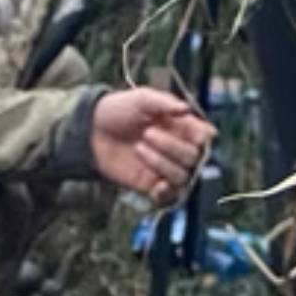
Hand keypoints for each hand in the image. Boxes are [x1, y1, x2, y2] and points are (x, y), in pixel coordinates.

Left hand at [89, 90, 214, 207]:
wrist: (90, 131)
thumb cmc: (117, 110)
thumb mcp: (142, 98)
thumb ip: (165, 103)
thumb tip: (187, 109)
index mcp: (181, 126)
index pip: (205, 137)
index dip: (202, 137)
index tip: (194, 134)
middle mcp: (177, 148)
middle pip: (194, 157)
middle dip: (172, 146)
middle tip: (147, 133)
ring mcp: (164, 168)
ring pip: (182, 176)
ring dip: (163, 163)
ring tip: (139, 148)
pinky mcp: (151, 185)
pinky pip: (169, 196)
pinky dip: (166, 192)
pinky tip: (156, 184)